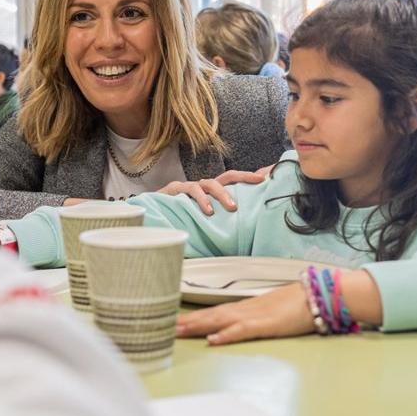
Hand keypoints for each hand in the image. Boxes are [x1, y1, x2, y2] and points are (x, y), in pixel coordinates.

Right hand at [157, 165, 274, 214]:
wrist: (150, 215)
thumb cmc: (180, 220)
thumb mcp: (202, 222)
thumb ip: (218, 224)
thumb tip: (243, 238)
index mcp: (212, 193)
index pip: (233, 180)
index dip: (249, 177)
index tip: (266, 178)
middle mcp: (203, 187)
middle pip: (226, 177)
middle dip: (243, 178)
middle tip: (258, 185)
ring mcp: (189, 187)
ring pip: (209, 183)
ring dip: (221, 194)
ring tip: (231, 207)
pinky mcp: (174, 190)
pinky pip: (190, 190)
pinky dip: (201, 200)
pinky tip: (208, 211)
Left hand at [176, 282, 312, 344]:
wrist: (321, 294)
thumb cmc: (301, 304)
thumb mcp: (273, 311)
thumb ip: (257, 317)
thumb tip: (242, 324)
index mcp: (246, 308)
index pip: (214, 313)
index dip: (193, 317)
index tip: (173, 322)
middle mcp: (246, 309)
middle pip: (210, 315)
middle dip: (186, 322)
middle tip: (161, 326)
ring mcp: (255, 316)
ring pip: (220, 321)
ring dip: (197, 326)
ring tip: (177, 331)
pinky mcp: (267, 325)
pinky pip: (243, 330)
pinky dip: (227, 335)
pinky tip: (213, 340)